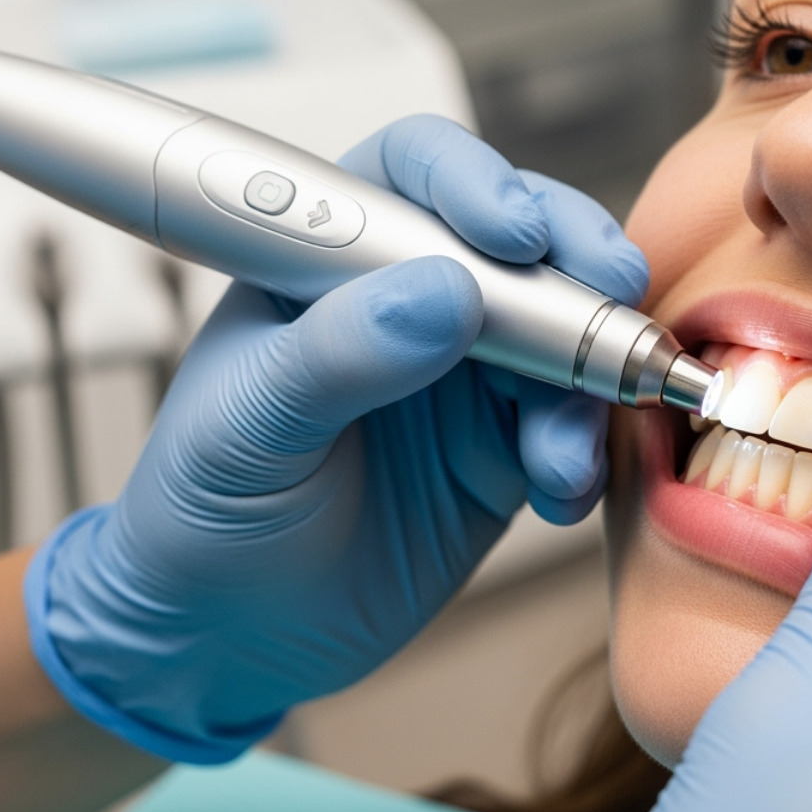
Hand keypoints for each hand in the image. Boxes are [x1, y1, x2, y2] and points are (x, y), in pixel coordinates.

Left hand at [24, 115, 648, 762]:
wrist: (226, 638)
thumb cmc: (201, 513)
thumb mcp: (243, 429)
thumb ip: (337, 355)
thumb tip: (442, 294)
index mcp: (328, 259)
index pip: (414, 174)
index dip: (474, 184)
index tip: (511, 236)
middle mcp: (409, 298)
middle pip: (522, 236)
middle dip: (577, 261)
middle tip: (610, 296)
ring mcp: (467, 374)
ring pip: (566, 334)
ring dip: (586, 382)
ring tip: (558, 456)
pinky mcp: (504, 449)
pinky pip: (572, 427)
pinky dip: (582, 453)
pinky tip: (556, 492)